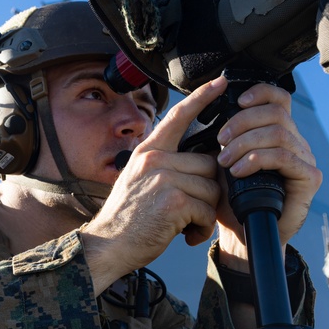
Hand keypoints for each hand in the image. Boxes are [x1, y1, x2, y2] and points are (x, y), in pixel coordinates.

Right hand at [82, 77, 231, 293]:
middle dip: (207, 190)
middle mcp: (155, 159)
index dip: (202, 97)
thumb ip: (165, 166)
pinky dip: (202, 228)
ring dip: (205, 213)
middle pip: (208, 164)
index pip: (178, 116)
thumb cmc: (127, 220)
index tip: (221, 82)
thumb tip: (202, 164)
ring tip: (186, 226)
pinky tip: (187, 236)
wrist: (107, 246)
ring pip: (212, 189)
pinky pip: (207, 210)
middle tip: (190, 212)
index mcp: (147, 151)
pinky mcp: (174, 201)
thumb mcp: (139, 181)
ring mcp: (164, 178)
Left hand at [212, 80, 321, 268]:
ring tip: (225, 161)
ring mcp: (305, 159)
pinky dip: (258, 160)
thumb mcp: (223, 160)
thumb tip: (208, 109)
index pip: (279, 99)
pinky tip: (239, 171)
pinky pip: (285, 157)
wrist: (242, 233)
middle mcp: (296, 142)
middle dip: (243, 122)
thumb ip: (225, 136)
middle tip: (220, 141)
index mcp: (278, 132)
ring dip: (246, 143)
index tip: (236, 100)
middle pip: (276, 112)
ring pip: (278, 133)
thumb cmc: (231, 197)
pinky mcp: (309, 178)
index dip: (260, 92)